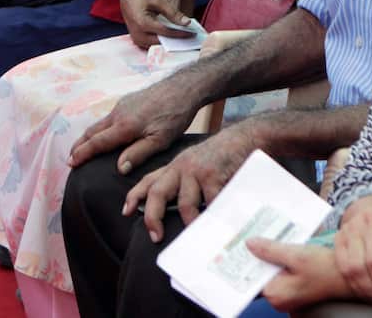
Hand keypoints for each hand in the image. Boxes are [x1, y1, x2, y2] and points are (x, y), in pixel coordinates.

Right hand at [68, 73, 200, 171]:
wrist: (182, 88)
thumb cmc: (174, 116)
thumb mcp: (160, 140)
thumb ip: (138, 154)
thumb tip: (119, 168)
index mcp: (124, 126)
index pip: (96, 143)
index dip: (82, 154)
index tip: (70, 163)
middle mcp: (118, 114)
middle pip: (92, 132)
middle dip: (79, 146)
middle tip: (70, 159)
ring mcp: (121, 106)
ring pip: (99, 124)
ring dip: (88, 137)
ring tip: (82, 148)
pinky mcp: (127, 101)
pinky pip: (108, 117)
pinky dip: (99, 128)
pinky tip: (104, 134)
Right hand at [120, 0, 192, 48]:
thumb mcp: (158, 1)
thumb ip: (173, 13)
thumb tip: (186, 23)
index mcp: (142, 23)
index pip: (166, 32)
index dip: (180, 34)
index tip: (191, 34)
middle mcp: (138, 34)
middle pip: (162, 42)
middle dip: (176, 40)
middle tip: (190, 38)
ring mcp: (137, 39)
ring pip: (158, 46)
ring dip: (170, 42)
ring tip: (183, 38)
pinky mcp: (138, 41)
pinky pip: (153, 45)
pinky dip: (163, 41)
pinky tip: (173, 37)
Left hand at [121, 123, 258, 241]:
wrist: (246, 137)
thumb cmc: (223, 156)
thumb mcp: (198, 166)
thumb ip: (185, 184)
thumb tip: (176, 213)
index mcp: (175, 166)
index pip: (149, 181)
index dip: (135, 196)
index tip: (125, 211)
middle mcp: (182, 167)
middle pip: (157, 192)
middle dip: (152, 216)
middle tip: (155, 236)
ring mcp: (197, 170)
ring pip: (183, 203)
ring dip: (188, 222)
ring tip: (193, 235)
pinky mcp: (214, 174)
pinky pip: (209, 203)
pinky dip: (212, 217)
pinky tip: (217, 225)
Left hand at [252, 241, 349, 310]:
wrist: (346, 275)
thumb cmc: (325, 269)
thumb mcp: (296, 255)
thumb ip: (270, 250)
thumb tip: (249, 244)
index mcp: (276, 294)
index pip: (250, 276)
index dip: (245, 259)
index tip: (237, 244)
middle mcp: (278, 299)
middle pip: (258, 273)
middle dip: (256, 255)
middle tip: (251, 235)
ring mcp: (285, 295)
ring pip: (268, 271)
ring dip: (267, 255)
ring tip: (265, 238)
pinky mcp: (291, 288)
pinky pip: (277, 271)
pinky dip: (277, 259)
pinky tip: (278, 246)